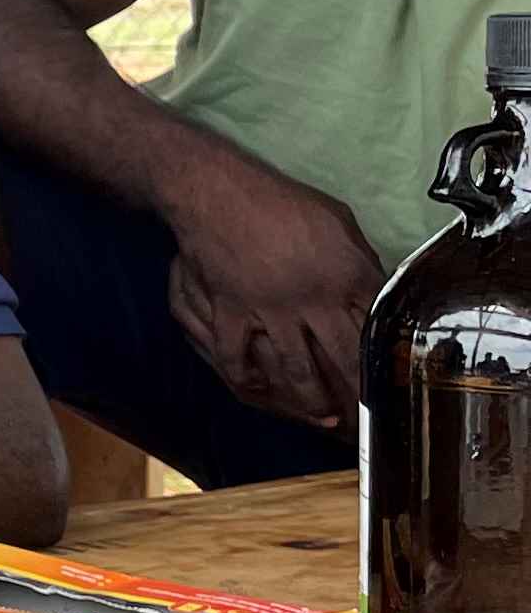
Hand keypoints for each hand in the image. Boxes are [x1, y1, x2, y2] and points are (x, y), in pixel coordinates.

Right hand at [163, 157, 383, 426]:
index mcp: (346, 274)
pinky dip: (245, 378)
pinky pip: (238, 357)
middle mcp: (313, 300)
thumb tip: (374, 284)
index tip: (393, 377)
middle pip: (344, 357)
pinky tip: (256, 389)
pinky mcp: (233, 313)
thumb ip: (357, 258)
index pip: (374, 325)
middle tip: (368, 415)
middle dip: (358, 391)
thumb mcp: (338, 222)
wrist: (219, 195)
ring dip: (312, 399)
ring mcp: (270, 311)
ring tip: (324, 417)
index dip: (386, 355)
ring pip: (297, 368)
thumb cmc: (282, 203)